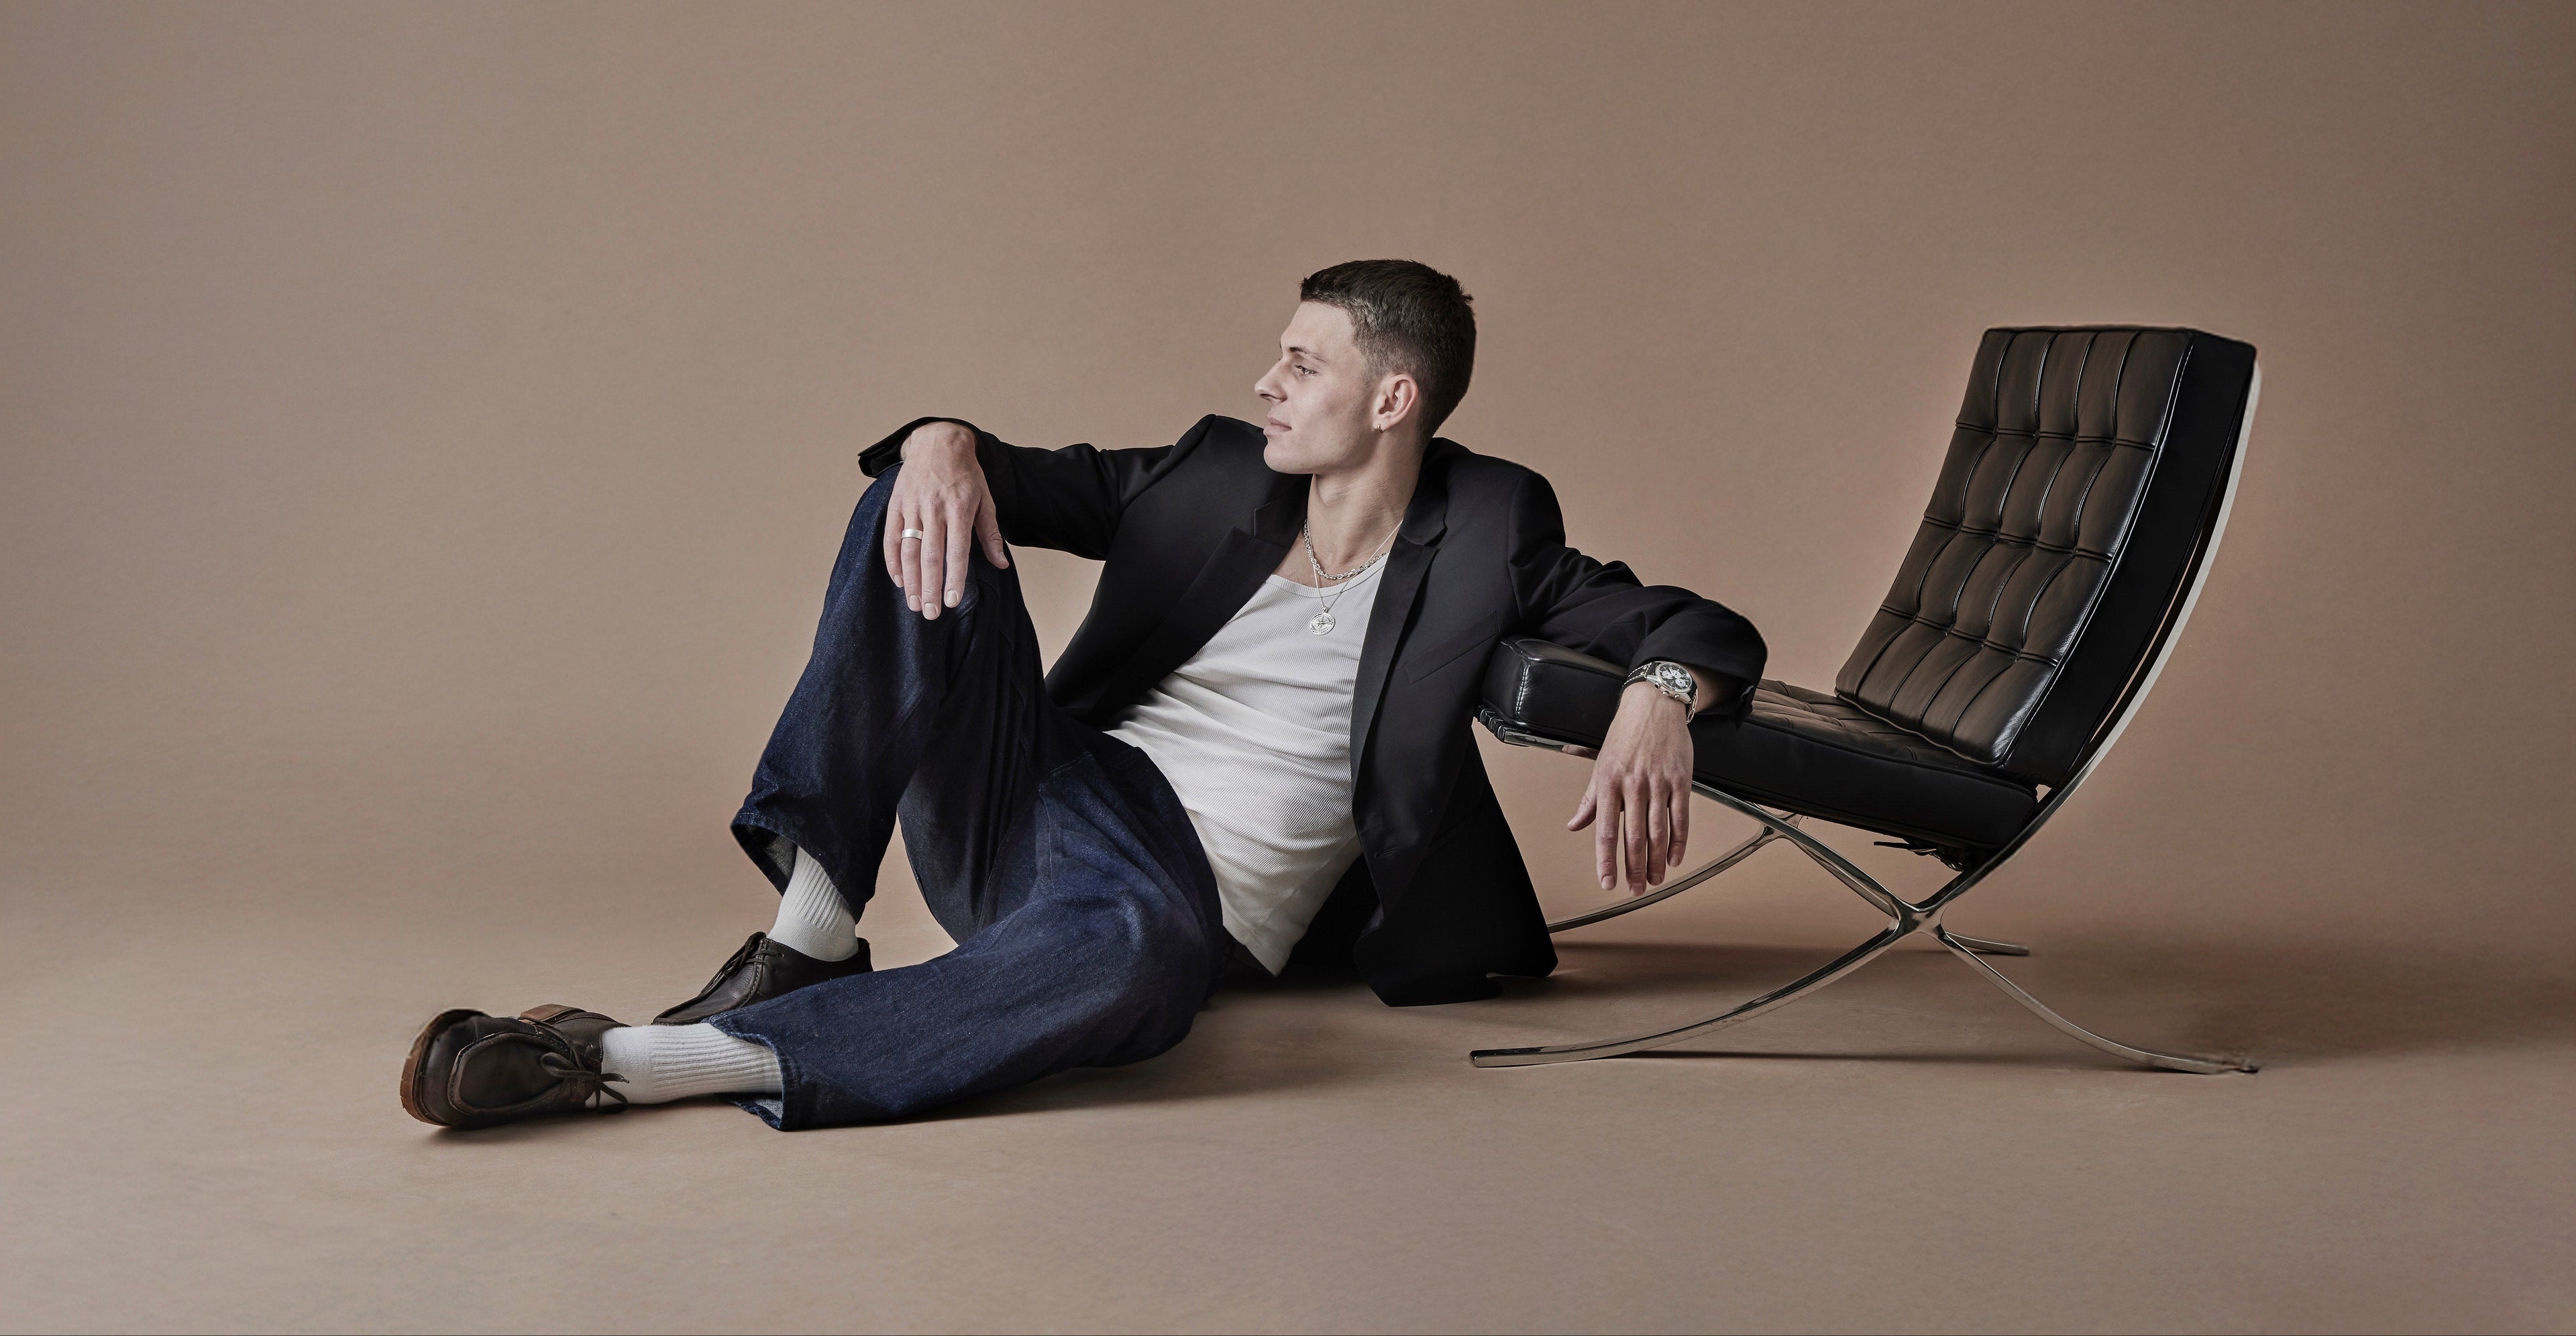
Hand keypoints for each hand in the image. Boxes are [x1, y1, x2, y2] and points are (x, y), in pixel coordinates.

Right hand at [882, 422, 1008, 618]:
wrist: (938, 441)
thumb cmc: (967, 474)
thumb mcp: (986, 499)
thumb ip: (990, 534)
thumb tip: (1001, 564)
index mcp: (959, 508)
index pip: (956, 552)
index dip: (953, 578)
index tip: (952, 601)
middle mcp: (934, 509)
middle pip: (929, 556)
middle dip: (930, 588)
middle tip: (930, 613)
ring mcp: (912, 506)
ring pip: (908, 550)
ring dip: (911, 581)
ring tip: (915, 603)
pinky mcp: (896, 504)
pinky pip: (891, 537)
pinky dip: (893, 561)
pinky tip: (899, 580)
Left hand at [1567, 680, 1700, 893]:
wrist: (1653, 706)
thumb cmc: (1624, 735)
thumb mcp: (1600, 765)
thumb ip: (1590, 800)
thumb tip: (1575, 825)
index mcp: (1609, 783)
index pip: (1605, 831)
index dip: (1606, 861)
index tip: (1607, 882)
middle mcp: (1633, 785)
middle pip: (1634, 837)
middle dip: (1634, 868)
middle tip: (1635, 889)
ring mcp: (1659, 783)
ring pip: (1659, 832)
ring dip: (1657, 861)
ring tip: (1654, 880)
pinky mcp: (1681, 780)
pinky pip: (1681, 817)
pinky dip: (1679, 842)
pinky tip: (1674, 859)